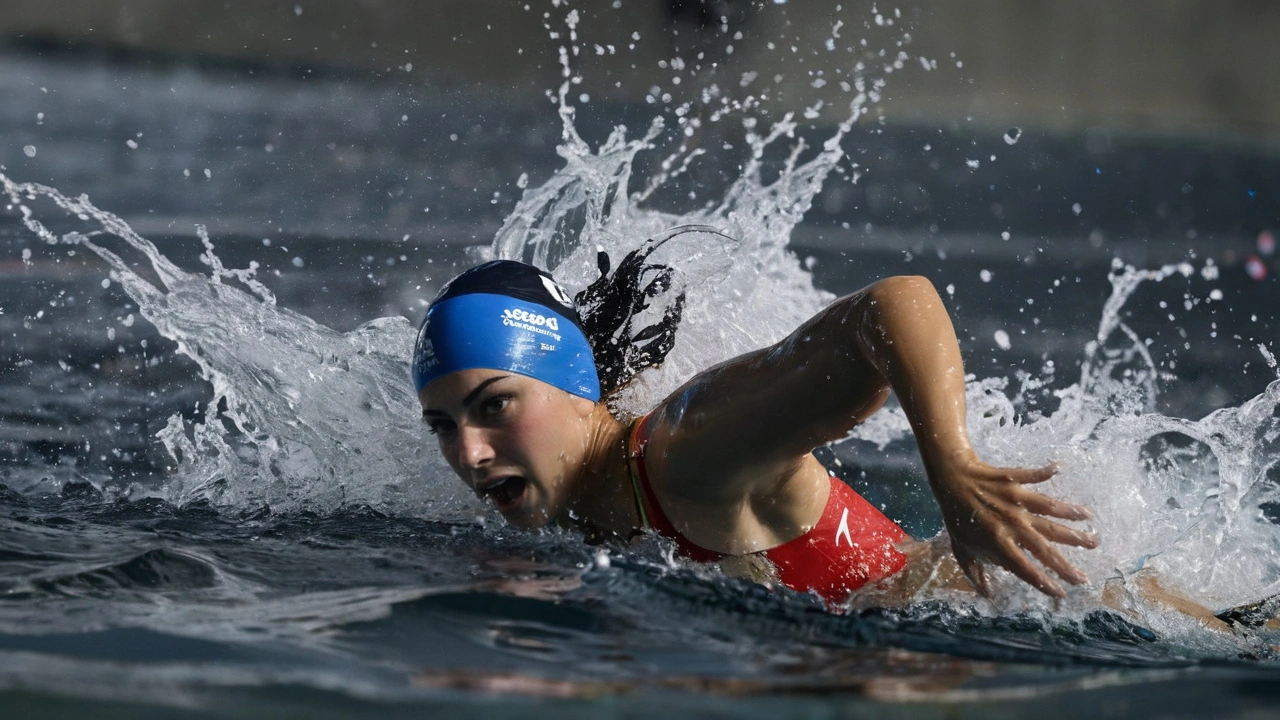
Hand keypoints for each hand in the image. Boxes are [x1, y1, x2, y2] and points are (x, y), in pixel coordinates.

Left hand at [928, 454, 1098, 597]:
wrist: (951, 481)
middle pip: (1045, 546)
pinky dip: (1045, 472)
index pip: (1024, 568)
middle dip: (1066, 564)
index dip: (1043, 582)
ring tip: (1092, 529)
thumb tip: (988, 595)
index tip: (1062, 592)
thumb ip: (976, 574)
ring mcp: (1015, 502)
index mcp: (998, 543)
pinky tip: (1060, 467)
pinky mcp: (1015, 481)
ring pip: (1049, 512)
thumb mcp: (962, 550)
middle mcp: (1011, 524)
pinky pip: (1033, 477)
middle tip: (1086, 576)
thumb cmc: (957, 517)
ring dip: (1072, 520)